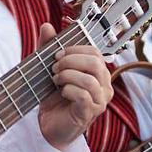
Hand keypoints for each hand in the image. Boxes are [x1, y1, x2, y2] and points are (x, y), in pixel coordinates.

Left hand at [35, 21, 113, 148]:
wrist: (48, 126)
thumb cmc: (53, 97)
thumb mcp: (50, 69)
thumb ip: (48, 48)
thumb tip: (46, 25)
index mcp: (99, 73)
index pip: (95, 52)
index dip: (75, 50)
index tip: (56, 55)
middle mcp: (104, 86)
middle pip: (95, 63)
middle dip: (70, 61)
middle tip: (54, 68)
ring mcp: (100, 101)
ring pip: (89, 79)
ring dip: (67, 76)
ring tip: (55, 80)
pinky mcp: (90, 113)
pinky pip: (83, 95)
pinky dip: (68, 89)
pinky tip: (60, 92)